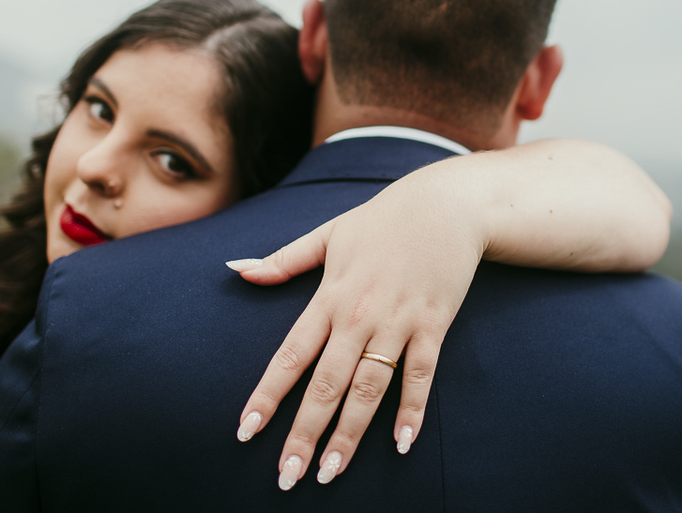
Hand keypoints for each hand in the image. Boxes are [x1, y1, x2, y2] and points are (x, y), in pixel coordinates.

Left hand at [227, 175, 483, 489]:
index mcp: (329, 296)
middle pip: (326, 384)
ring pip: (369, 388)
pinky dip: (412, 409)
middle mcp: (359, 315)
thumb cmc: (382, 220)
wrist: (444, 204)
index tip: (246, 430)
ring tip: (330, 472)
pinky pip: (421, 375)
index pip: (290, 354)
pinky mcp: (433, 325)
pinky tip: (402, 442)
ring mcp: (398, 322)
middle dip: (304, 432)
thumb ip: (284, 259)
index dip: (267, 395)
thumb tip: (237, 269)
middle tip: (287, 475)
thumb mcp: (328, 234)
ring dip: (350, 434)